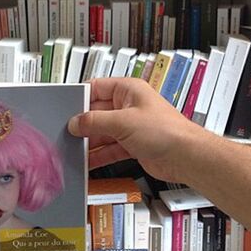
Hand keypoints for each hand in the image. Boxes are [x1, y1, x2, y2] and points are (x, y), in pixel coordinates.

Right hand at [68, 77, 208, 180]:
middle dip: (83, 125)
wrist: (184, 156)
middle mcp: (128, 107)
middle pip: (97, 114)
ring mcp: (130, 127)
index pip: (96, 88)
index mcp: (128, 90)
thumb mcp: (123, 122)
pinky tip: (87, 162)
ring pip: (102, 134)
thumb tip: (76, 122)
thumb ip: (95, 122)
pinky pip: (109, 149)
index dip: (80, 98)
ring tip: (74, 151)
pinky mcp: (132, 146)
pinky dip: (99, 156)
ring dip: (90, 143)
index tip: (66, 110)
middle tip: (67, 134)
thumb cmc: (165, 131)